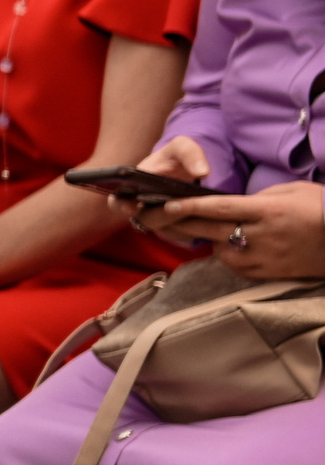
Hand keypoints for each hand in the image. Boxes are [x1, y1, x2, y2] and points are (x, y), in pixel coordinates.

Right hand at [112, 137, 212, 242]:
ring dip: (184, 222)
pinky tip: (210, 217)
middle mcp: (143, 210)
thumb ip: (190, 154)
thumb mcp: (182, 148)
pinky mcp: (180, 233)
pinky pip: (187, 235)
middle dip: (162, 215)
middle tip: (180, 207)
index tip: (132, 206)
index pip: (117, 202)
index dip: (121, 206)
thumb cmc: (178, 159)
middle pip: (147, 220)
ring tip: (200, 210)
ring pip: (169, 231)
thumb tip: (202, 173)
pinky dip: (199, 227)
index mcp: (132, 189)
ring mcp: (161, 223)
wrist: (192, 173)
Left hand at [153, 180, 324, 279]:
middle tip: (155, 216)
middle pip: (210, 229)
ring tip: (196, 229)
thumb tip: (231, 202)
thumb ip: (259, 196)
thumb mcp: (292, 190)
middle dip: (180, 223)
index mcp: (268, 211)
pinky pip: (235, 266)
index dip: (190, 206)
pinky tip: (225, 246)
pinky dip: (225, 256)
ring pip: (219, 250)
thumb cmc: (320, 209)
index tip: (166, 203)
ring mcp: (266, 257)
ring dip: (205, 240)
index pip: (220, 208)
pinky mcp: (269, 273)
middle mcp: (263, 235)